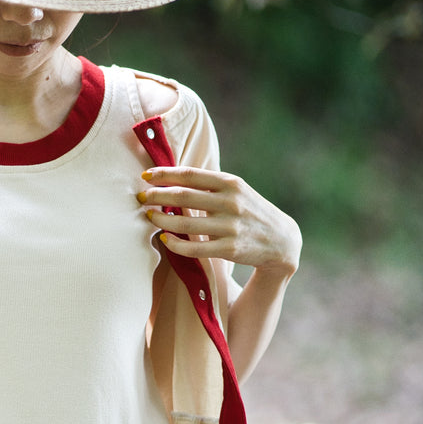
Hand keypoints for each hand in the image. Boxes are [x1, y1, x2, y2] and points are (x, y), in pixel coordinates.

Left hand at [138, 167, 301, 276]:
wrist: (282, 241)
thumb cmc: (249, 211)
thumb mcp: (236, 190)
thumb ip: (208, 184)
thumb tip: (169, 176)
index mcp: (231, 183)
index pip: (189, 175)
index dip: (164, 174)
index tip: (145, 176)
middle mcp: (231, 203)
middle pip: (183, 196)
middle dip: (156, 195)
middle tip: (140, 196)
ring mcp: (231, 227)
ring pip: (185, 224)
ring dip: (161, 220)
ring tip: (148, 216)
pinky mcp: (230, 249)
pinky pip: (195, 248)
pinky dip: (175, 244)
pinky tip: (164, 239)